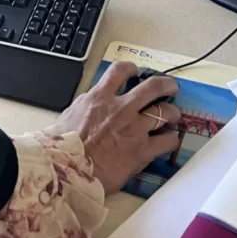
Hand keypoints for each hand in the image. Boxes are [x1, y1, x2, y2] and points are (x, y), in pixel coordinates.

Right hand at [56, 61, 181, 194]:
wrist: (68, 169)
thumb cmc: (64, 145)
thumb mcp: (71, 113)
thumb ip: (88, 104)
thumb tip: (96, 102)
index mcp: (99, 97)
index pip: (119, 71)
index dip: (131, 68)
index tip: (136, 72)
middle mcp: (121, 109)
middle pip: (153, 87)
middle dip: (166, 85)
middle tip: (170, 88)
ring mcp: (135, 129)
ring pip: (166, 112)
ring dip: (172, 113)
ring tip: (172, 117)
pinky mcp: (143, 150)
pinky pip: (168, 140)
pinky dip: (171, 138)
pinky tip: (168, 140)